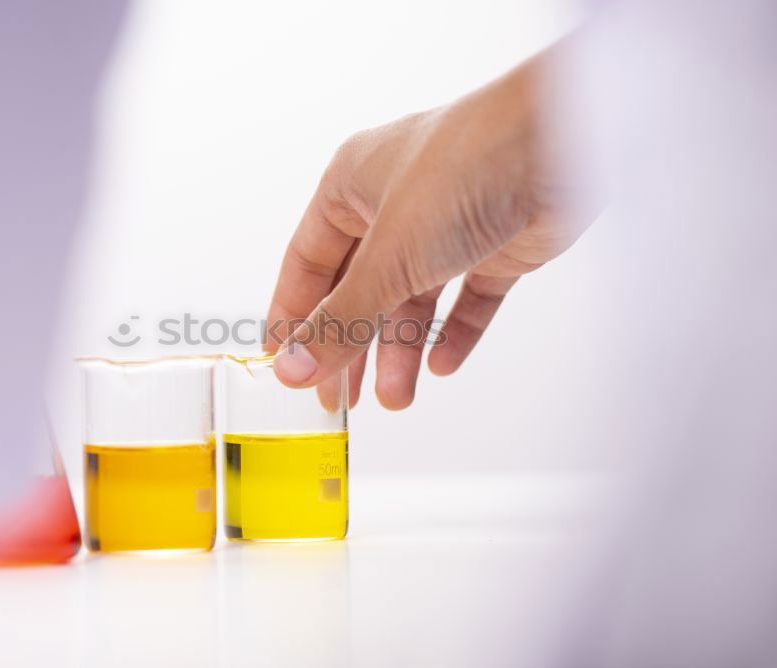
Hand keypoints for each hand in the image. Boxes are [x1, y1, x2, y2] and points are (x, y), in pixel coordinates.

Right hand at [266, 46, 593, 408]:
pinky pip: (466, 298)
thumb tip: (291, 370)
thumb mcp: (387, 258)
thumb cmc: (463, 170)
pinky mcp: (496, 243)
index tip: (286, 366)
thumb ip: (341, 320)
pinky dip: (454, 331)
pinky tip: (443, 366)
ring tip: (397, 398)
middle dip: (351, 346)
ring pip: (412, 298)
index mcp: (350, 186)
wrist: (563, 143)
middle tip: (342, 402)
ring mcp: (447, 223)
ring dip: (401, 350)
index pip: (307, 262)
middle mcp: (393, 203)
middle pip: (359, 288)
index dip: (295, 316)